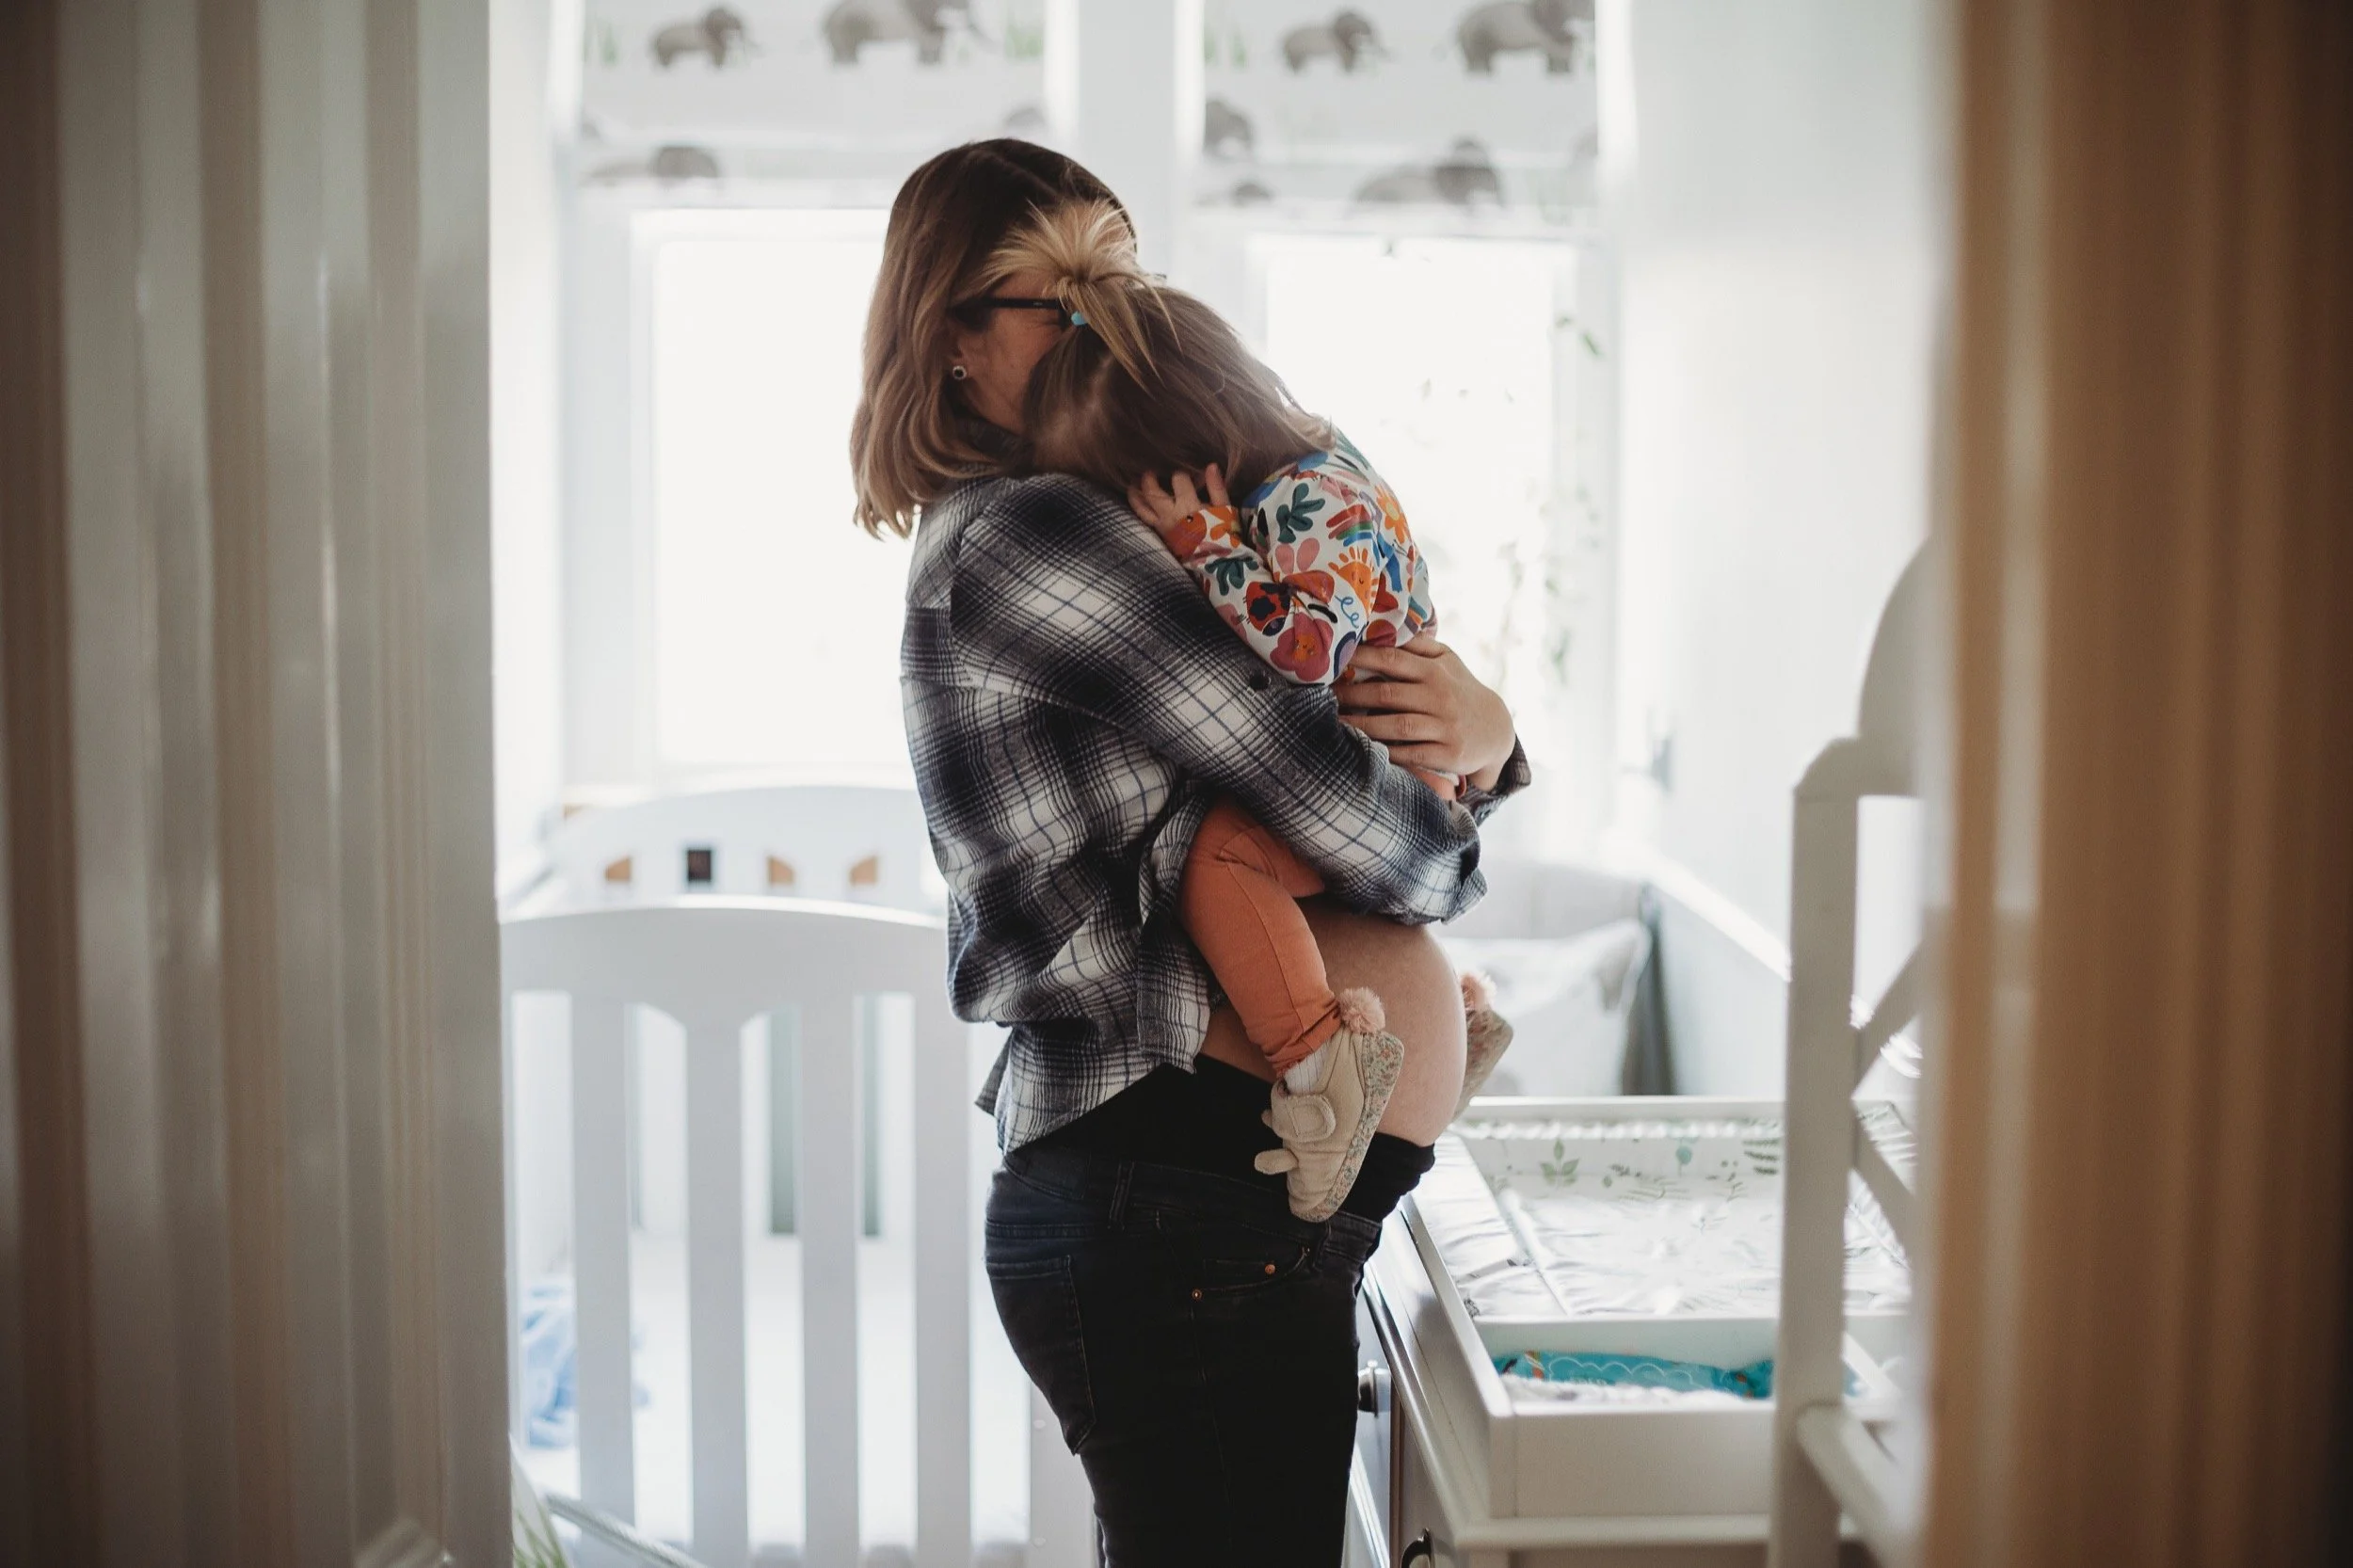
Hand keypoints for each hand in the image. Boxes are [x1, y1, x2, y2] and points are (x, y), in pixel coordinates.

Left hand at [1127, 464, 1229, 542]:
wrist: (1215, 563)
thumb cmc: (1223, 535)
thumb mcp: (1225, 509)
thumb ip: (1216, 487)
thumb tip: (1210, 465)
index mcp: (1188, 506)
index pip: (1178, 479)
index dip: (1182, 472)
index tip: (1186, 473)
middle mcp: (1170, 515)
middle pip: (1152, 491)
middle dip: (1149, 478)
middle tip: (1149, 471)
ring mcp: (1162, 526)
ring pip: (1141, 507)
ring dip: (1135, 494)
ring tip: (1132, 484)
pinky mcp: (1160, 535)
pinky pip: (1144, 519)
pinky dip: (1139, 508)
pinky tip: (1139, 501)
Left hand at [1338, 635, 1517, 787]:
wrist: (1495, 729)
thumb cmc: (1460, 689)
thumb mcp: (1447, 661)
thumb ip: (1419, 644)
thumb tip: (1386, 625)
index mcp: (1436, 671)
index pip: (1393, 659)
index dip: (1362, 658)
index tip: (1336, 659)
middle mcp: (1440, 697)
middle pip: (1388, 694)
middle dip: (1353, 695)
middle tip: (1326, 696)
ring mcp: (1445, 727)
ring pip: (1396, 726)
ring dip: (1363, 725)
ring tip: (1337, 722)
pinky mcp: (1447, 754)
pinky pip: (1410, 754)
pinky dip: (1386, 752)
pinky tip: (1364, 748)